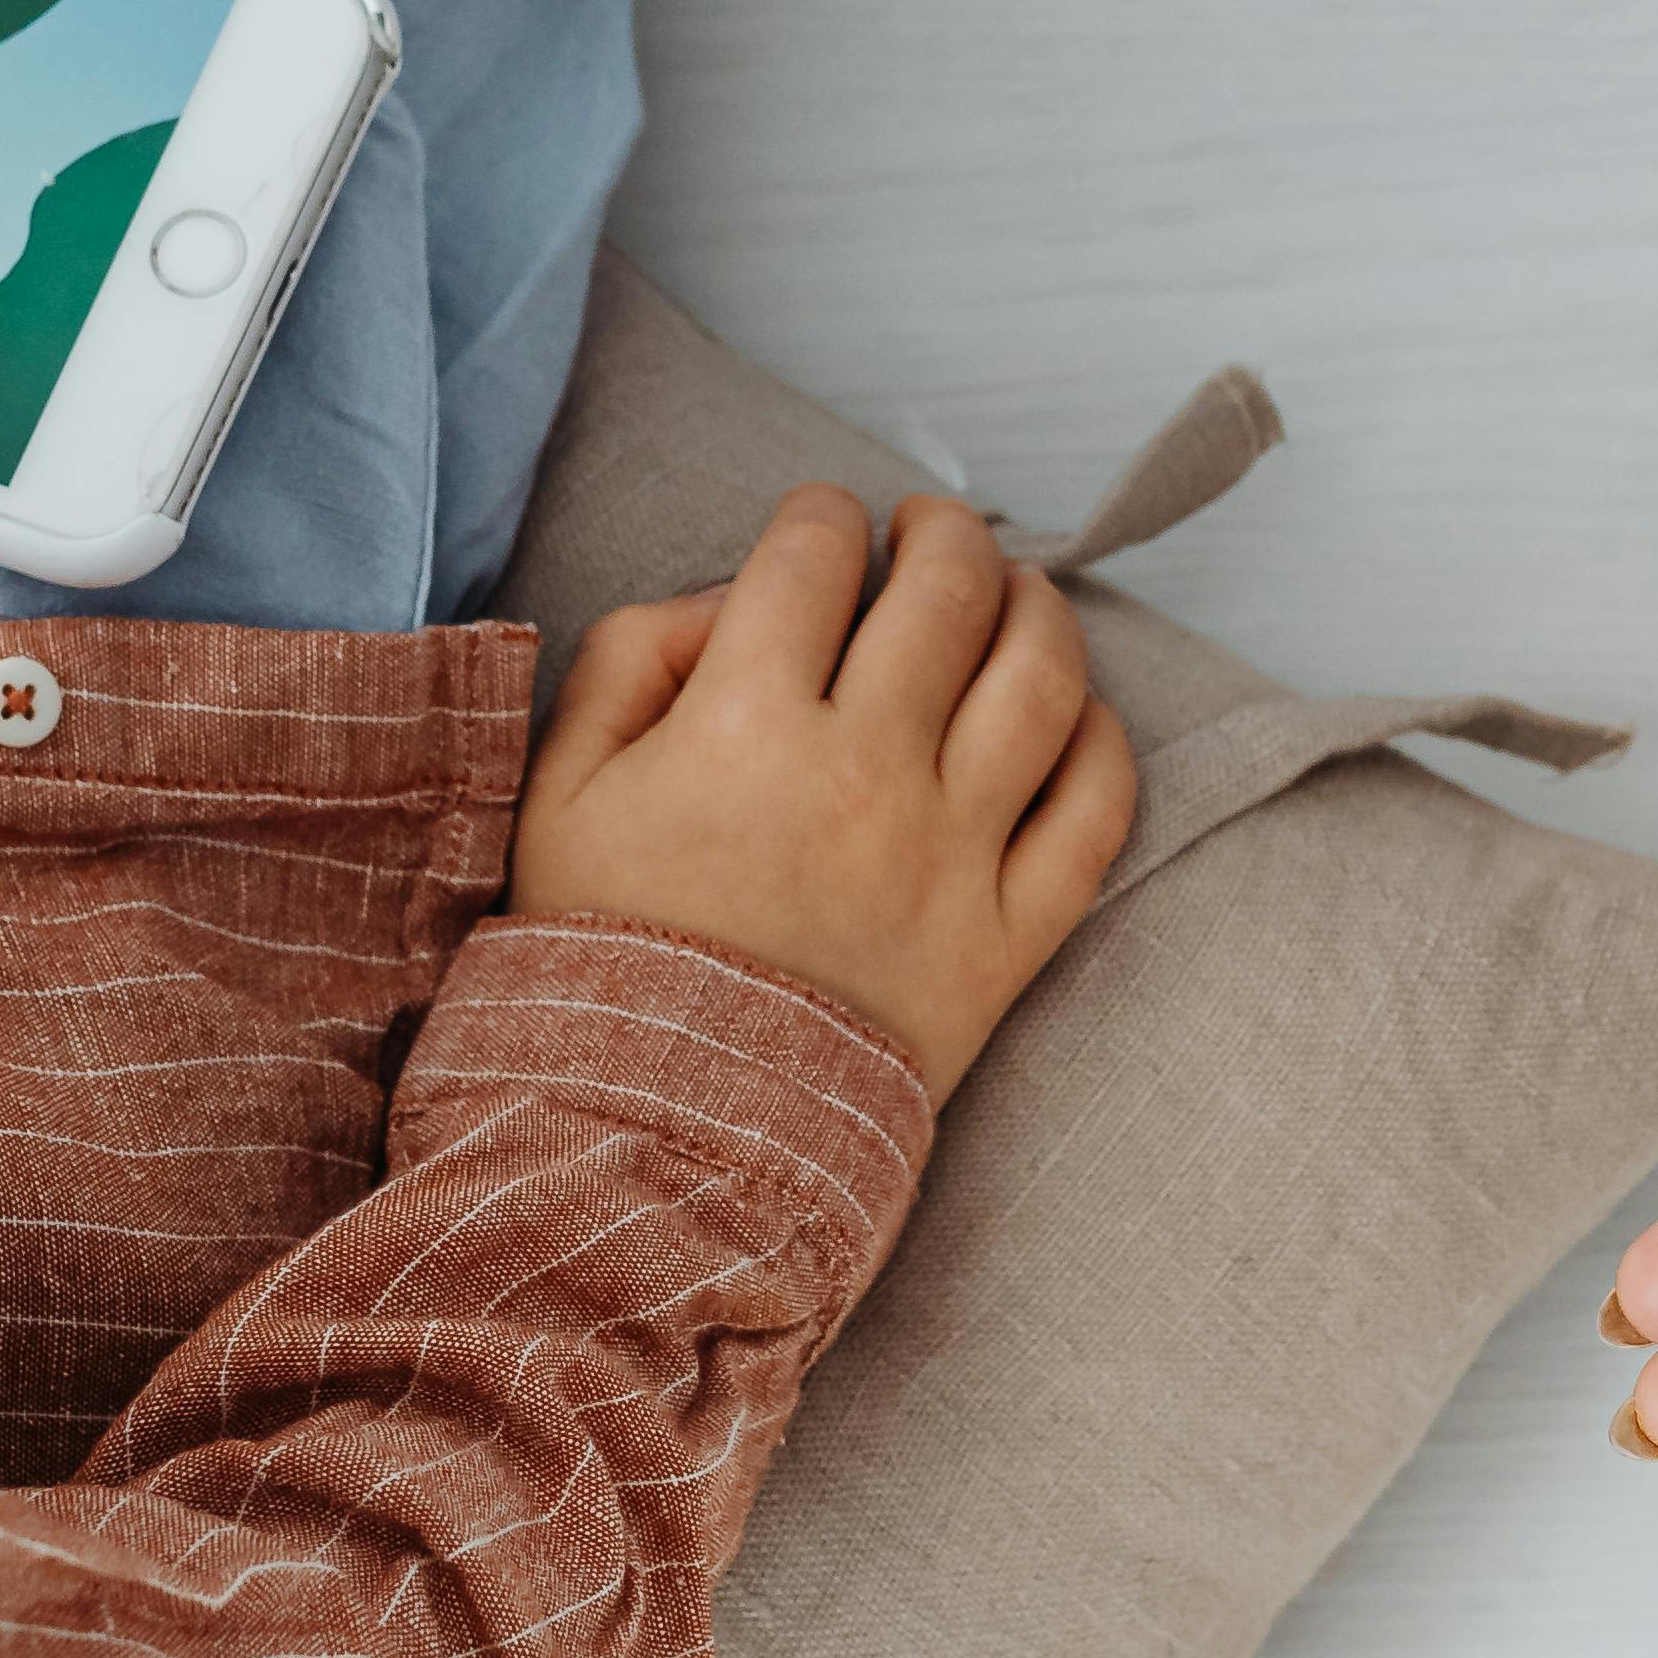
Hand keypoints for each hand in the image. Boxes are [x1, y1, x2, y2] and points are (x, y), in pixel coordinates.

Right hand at [516, 485, 1140, 1093]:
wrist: (660, 1140)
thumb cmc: (604, 960)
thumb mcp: (559, 794)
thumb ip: (631, 661)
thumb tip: (730, 603)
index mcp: (742, 728)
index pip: (813, 556)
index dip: (820, 516)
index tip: (820, 528)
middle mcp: (864, 775)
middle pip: (948, 589)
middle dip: (942, 533)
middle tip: (926, 533)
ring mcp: (951, 858)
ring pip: (1042, 678)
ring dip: (1035, 607)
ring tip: (1009, 596)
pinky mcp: (1007, 941)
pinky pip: (1095, 812)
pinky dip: (1098, 741)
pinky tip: (1066, 716)